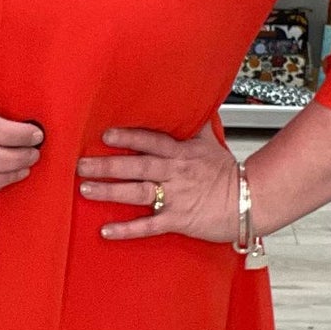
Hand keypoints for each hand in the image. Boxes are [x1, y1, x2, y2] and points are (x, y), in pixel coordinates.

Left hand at [76, 121, 237, 243]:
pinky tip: (106, 230)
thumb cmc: (227, 173)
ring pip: (138, 192)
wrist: (250, 201)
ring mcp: (175, 197)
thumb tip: (190, 99)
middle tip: (81, 165)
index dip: (128, 137)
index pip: (151, 141)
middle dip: (108, 165)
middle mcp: (175, 173)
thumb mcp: (210, 142)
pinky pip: (149, 225)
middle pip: (137, 166)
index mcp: (181, 153)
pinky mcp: (178, 219)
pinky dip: (127, 229)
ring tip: (86, 189)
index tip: (105, 135)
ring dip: (111, 191)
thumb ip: (193, 123)